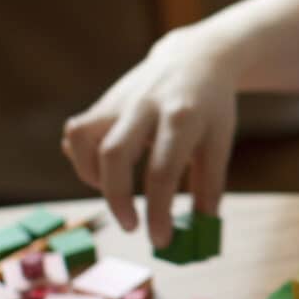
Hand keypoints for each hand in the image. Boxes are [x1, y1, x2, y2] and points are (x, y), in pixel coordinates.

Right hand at [61, 29, 236, 248]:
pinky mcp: (104, 101)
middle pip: (114, 155)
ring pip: (84, 138)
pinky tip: (103, 169)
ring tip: (115, 191)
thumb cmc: (212, 107)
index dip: (158, 212)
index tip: (161, 241)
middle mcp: (146, 105)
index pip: (162, 172)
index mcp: (182, 117)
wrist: (197, 57)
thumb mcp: (220, 142)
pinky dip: (81, 157)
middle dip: (116, 199)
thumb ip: (210, 186)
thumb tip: (201, 233)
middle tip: (132, 226)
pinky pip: (78, 132)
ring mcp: (120, 100)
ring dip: (91, 175)